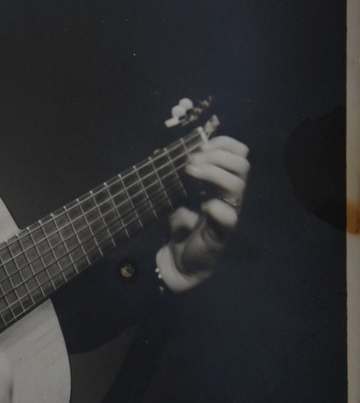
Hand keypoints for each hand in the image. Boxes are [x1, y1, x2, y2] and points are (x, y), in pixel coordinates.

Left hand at [156, 135, 249, 291]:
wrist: (179, 259)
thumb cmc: (181, 224)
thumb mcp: (177, 193)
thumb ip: (176, 175)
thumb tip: (161, 152)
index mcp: (224, 182)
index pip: (239, 153)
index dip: (223, 143)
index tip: (200, 145)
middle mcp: (231, 196)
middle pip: (242, 165)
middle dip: (216, 156)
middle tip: (190, 162)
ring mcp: (230, 213)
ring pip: (237, 185)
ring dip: (213, 173)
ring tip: (190, 172)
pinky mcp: (222, 233)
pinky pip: (228, 216)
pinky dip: (214, 207)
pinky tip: (201, 207)